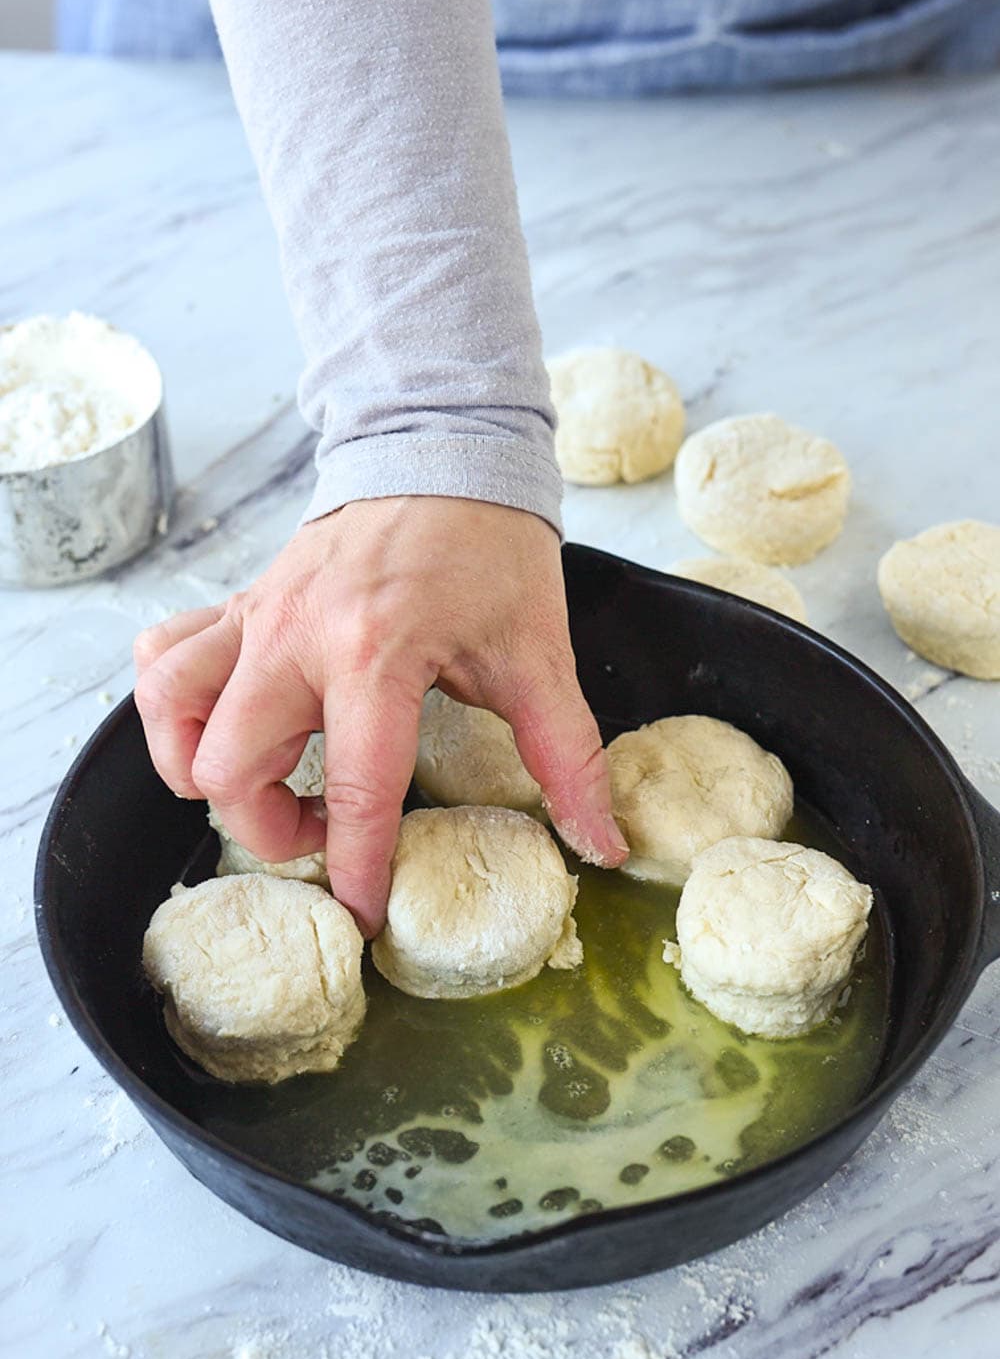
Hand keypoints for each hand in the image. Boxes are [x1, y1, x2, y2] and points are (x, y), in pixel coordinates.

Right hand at [133, 497, 627, 936]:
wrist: (443, 444)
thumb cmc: (490, 545)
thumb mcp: (538, 652)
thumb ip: (568, 754)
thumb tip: (602, 841)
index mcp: (377, 654)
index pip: (354, 787)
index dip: (355, 866)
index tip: (363, 914)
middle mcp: (296, 637)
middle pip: (225, 767)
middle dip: (268, 827)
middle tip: (322, 830)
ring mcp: (255, 616)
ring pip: (169, 710)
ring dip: (200, 766)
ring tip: (261, 780)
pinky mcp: (239, 602)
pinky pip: (162, 657)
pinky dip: (173, 703)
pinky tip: (223, 722)